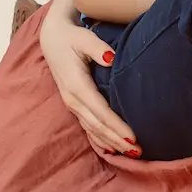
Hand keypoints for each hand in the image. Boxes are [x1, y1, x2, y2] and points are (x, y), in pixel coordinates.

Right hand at [39, 0, 139, 157]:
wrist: (52, 39)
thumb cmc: (73, 38)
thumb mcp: (84, 38)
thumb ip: (98, 48)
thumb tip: (111, 58)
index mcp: (77, 86)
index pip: (101, 112)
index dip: (117, 126)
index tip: (134, 138)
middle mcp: (73, 99)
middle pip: (98, 126)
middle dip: (118, 140)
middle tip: (139, 152)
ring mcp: (72, 104)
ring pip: (93, 129)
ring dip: (111, 143)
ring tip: (131, 154)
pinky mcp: (74, 104)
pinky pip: (87, 127)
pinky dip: (99, 139)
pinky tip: (111, 149)